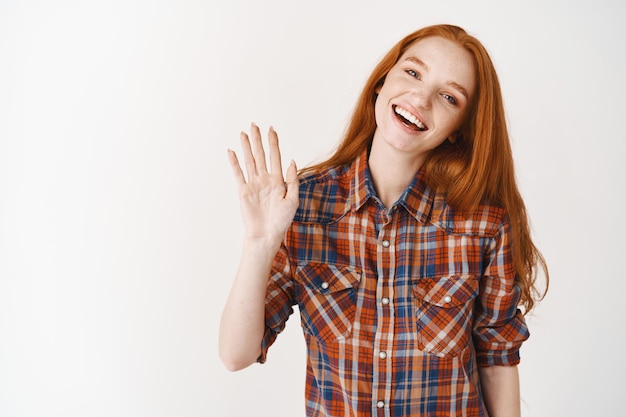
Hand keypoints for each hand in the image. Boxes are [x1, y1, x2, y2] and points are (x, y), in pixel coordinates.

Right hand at [228, 123, 298, 242]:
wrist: (267, 235)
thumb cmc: (281, 221)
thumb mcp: (293, 200)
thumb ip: (292, 181)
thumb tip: (291, 161)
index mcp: (278, 181)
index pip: (275, 157)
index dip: (273, 143)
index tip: (272, 129)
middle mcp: (265, 180)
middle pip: (260, 155)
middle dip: (258, 140)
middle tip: (255, 124)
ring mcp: (254, 184)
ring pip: (249, 161)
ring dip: (247, 147)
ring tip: (244, 133)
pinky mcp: (243, 191)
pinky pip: (238, 174)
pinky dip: (235, 163)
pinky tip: (232, 152)